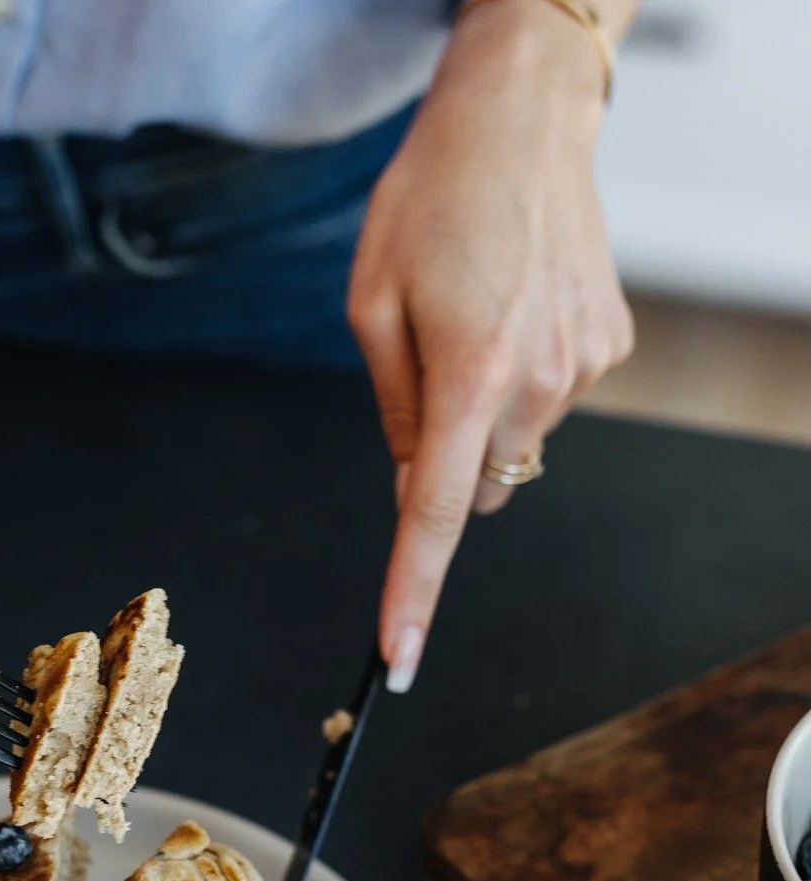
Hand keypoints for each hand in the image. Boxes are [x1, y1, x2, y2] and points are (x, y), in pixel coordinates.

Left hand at [348, 0, 633, 690]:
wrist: (523, 120)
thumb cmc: (430, 200)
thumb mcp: (372, 304)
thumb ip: (394, 411)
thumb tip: (415, 487)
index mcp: (468, 373)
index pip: (434, 516)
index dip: (412, 593)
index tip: (399, 658)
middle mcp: (540, 383)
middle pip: (472, 484)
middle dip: (440, 459)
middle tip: (428, 368)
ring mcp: (585, 368)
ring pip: (511, 445)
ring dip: (480, 412)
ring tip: (475, 318)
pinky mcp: (610, 348)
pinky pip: (546, 402)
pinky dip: (520, 381)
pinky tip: (513, 310)